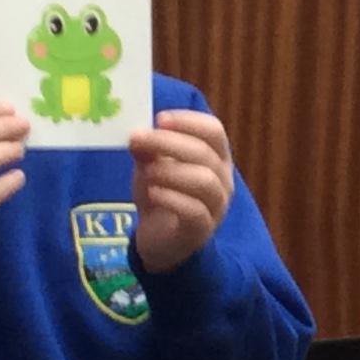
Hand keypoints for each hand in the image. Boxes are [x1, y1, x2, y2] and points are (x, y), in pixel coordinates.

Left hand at [130, 109, 235, 273]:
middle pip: (206, 153)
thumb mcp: (150, 167)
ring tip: (147, 171)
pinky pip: (195, 211)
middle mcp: (222, 179)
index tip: (159, 119)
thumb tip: (137, 135)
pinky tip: (153, 193)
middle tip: (138, 139)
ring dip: (172, 171)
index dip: (189, 121)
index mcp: (214, 157)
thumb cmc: (161, 195)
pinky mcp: (203, 229)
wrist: (161, 241)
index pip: (214, 131)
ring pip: (205, 181)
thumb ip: (147, 151)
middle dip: (169, 143)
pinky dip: (172, 198)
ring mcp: (216, 206)